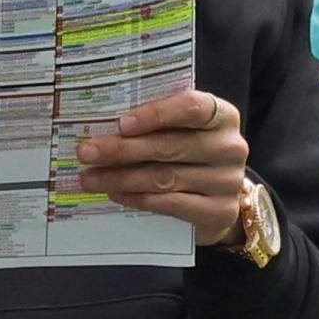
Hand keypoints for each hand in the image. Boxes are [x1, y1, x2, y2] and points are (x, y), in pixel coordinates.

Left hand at [77, 90, 249, 246]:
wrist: (222, 198)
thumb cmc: (195, 153)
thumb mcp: (187, 131)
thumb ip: (160, 124)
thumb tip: (107, 125)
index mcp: (223, 115)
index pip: (191, 107)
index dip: (156, 114)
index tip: (121, 123)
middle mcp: (230, 146)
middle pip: (170, 145)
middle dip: (123, 149)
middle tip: (87, 152)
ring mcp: (228, 181)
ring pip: (165, 177)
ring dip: (122, 177)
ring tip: (91, 177)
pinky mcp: (220, 212)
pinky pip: (171, 204)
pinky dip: (139, 199)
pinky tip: (116, 194)